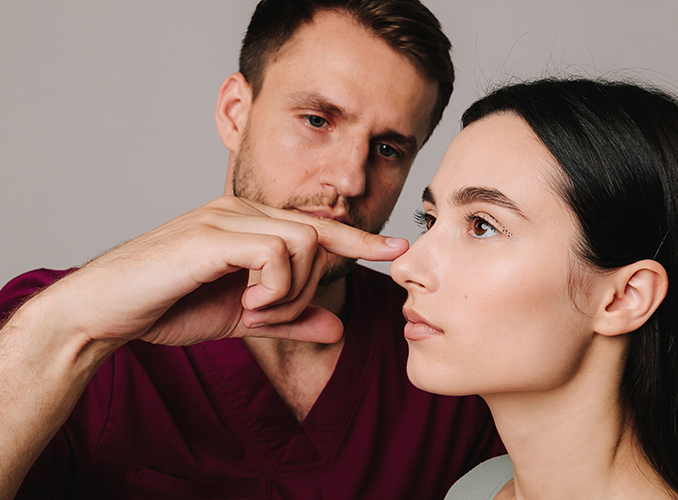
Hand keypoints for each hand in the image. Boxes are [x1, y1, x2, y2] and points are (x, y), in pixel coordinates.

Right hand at [39, 195, 406, 348]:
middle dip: (307, 289)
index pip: (318, 227)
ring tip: (252, 309)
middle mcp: (243, 209)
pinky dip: (273, 286)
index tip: (395, 249)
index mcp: (251, 223)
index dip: (359, 239)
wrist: (107, 312)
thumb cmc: (170, 307)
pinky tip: (244, 303)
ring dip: (290, 290)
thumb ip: (291, 320)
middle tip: (266, 315)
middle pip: (318, 239)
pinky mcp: (213, 232)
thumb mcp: (244, 319)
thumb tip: (337, 326)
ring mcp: (228, 216)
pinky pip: (276, 252)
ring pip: (303, 243)